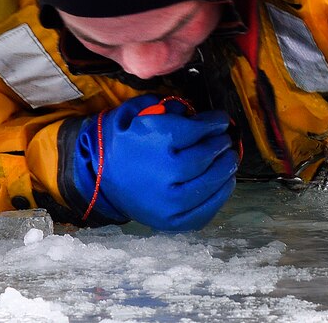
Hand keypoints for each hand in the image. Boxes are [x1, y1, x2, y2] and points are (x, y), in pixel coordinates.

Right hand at [74, 94, 238, 231]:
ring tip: (230, 158)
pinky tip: (225, 182)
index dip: (215, 123)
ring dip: (226, 169)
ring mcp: (169, 201)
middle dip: (221, 145)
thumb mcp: (137, 113)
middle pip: (206, 156)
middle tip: (227, 139)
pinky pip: (205, 210)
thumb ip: (167, 107)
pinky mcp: (171, 221)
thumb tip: (194, 111)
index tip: (221, 120)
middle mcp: (165, 173)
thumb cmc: (121, 142)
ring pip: (210, 183)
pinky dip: (220, 196)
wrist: (96, 177)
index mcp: (156, 141)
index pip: (199, 130)